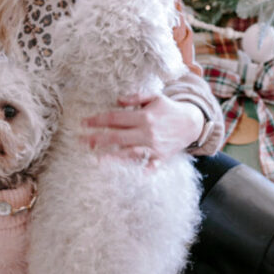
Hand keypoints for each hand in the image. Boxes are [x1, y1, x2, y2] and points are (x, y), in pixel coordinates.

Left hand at [81, 94, 203, 164]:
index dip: (98, 120)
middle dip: (98, 139)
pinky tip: (125, 176)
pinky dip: (139, 171)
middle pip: (117, 137)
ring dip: (111, 156)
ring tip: (96, 158)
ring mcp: (153, 147)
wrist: (192, 122)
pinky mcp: (160, 157)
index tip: (84, 122)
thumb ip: (135, 98)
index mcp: (144, 117)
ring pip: (128, 153)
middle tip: (81, 140)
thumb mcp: (154, 97)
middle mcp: (147, 133)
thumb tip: (117, 100)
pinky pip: (148, 167)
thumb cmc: (170, 108)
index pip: (116, 118)